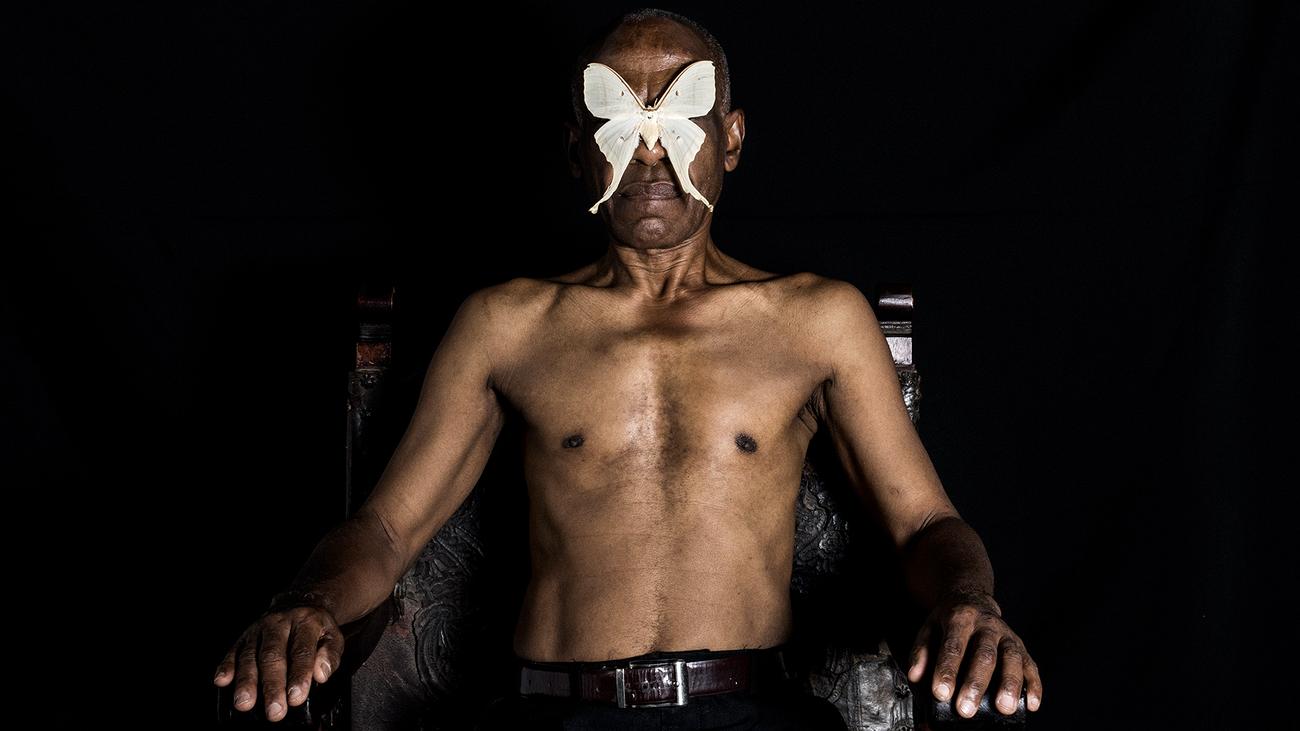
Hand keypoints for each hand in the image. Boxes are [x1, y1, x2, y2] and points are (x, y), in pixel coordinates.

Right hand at [212, 603, 344, 721]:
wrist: (299, 604)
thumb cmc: (316, 629)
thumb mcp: (333, 637)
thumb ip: (330, 656)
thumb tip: (321, 674)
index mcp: (305, 623)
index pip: (301, 651)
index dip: (299, 676)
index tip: (296, 698)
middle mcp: (279, 624)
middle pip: (273, 656)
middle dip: (272, 685)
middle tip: (274, 710)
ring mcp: (259, 630)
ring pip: (250, 655)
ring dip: (246, 681)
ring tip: (245, 703)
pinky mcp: (243, 636)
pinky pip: (232, 650)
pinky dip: (225, 666)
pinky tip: (221, 681)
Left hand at [906, 590, 1041, 717]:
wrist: (972, 598)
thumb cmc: (948, 620)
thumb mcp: (928, 628)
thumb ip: (920, 652)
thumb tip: (915, 676)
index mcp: (961, 618)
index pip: (953, 646)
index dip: (947, 670)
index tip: (941, 693)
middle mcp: (987, 625)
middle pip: (984, 654)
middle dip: (975, 684)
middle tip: (966, 710)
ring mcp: (1007, 635)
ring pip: (1012, 658)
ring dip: (1009, 685)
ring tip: (1003, 709)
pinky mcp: (1022, 646)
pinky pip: (1031, 665)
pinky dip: (1034, 685)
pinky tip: (1031, 704)